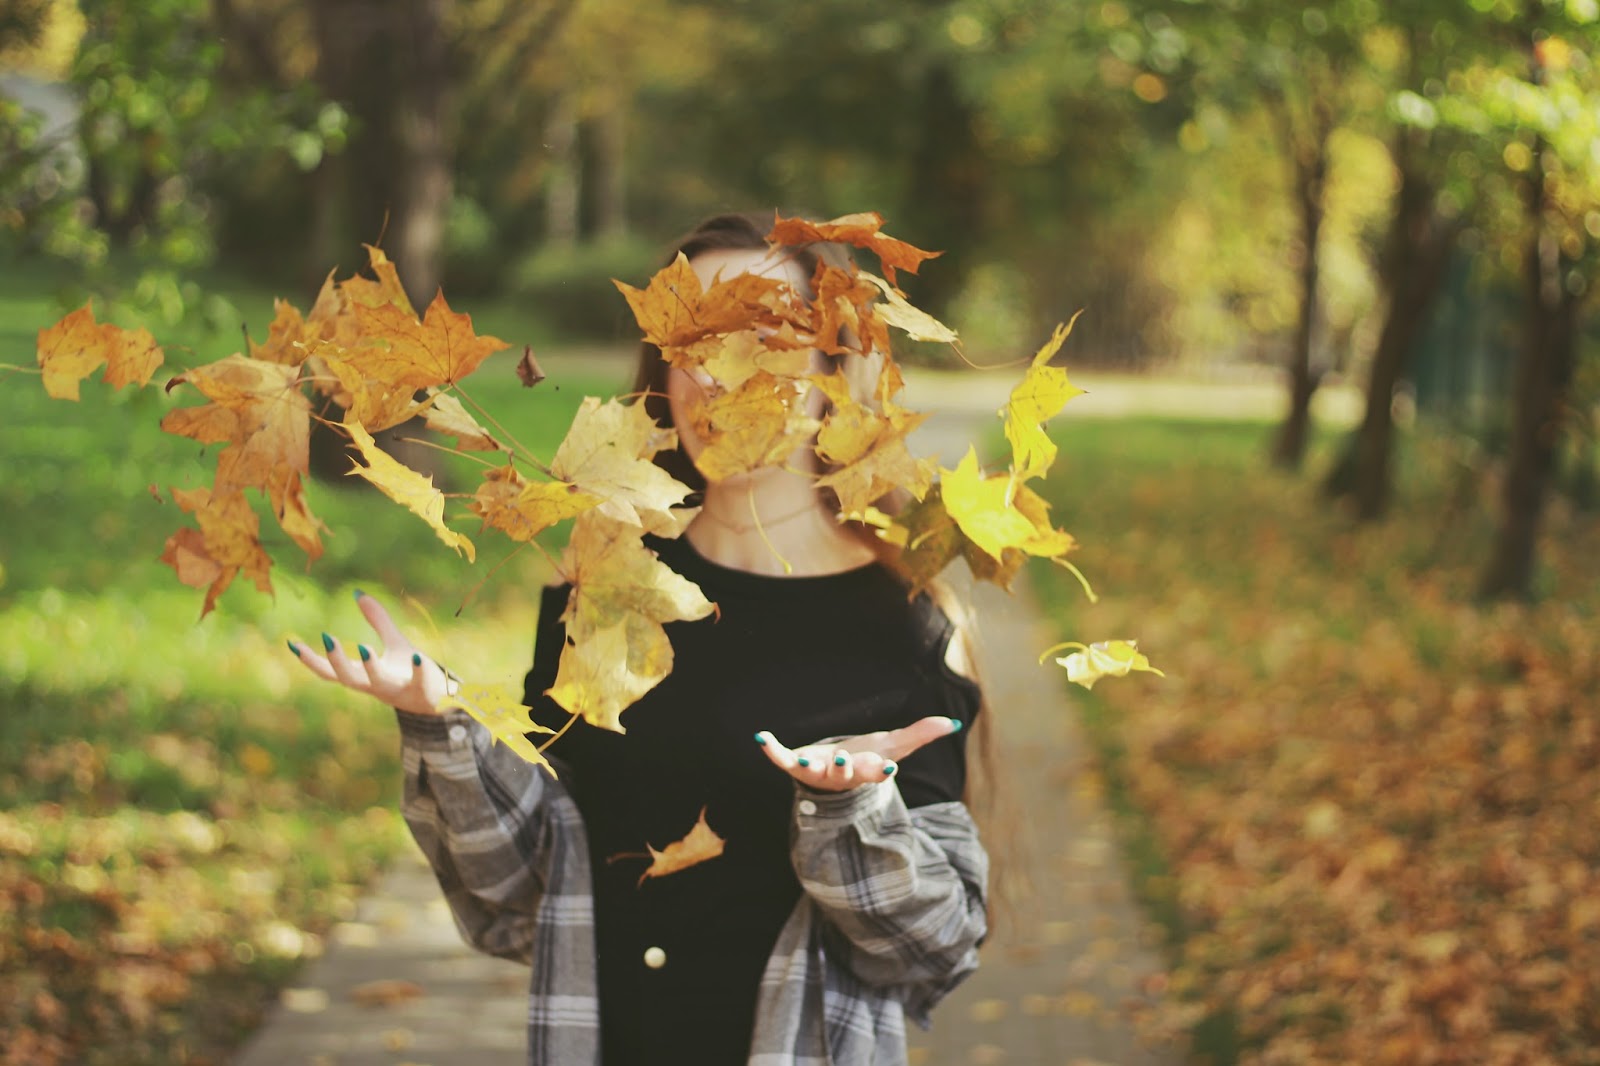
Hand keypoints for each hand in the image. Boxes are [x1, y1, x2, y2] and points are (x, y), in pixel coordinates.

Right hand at [287, 591, 449, 715]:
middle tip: (327, 638)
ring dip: (370, 667)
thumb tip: (358, 593)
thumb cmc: (410, 672)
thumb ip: (377, 621)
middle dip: (336, 661)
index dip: (311, 659)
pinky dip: (418, 671)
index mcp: (364, 675)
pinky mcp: (422, 691)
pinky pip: (418, 682)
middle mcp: (376, 685)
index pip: (330, 671)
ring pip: (378, 684)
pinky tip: (417, 657)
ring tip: (365, 647)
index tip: (292, 643)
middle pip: (348, 679)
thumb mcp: (393, 643)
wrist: (439, 699)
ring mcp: (398, 690)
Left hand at [754, 716, 962, 792]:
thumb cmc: (865, 759)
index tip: (887, 768)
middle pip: (845, 775)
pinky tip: (762, 737)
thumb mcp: (892, 746)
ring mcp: (816, 771)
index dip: (880, 771)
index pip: (876, 774)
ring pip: (813, 772)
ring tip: (806, 759)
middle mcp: (841, 775)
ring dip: (809, 766)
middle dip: (845, 768)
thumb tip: (951, 723)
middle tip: (845, 759)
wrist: (831, 774)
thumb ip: (919, 735)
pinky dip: (771, 750)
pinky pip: (779, 758)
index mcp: (866, 771)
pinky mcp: (794, 762)